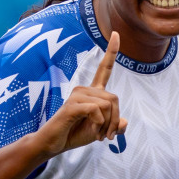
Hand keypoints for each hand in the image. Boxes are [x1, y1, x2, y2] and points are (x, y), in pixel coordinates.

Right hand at [35, 31, 127, 156]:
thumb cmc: (75, 134)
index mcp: (92, 92)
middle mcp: (85, 89)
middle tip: (108, 136)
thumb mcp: (101, 131)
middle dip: (115, 120)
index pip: (105, 69)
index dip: (111, 52)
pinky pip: (96, 110)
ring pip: (107, 105)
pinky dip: (99, 124)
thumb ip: (115, 126)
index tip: (115, 34)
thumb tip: (124, 122)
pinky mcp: (72, 105)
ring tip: (98, 135)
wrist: (54, 144)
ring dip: (108, 125)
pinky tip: (92, 132)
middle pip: (114, 99)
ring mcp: (77, 95)